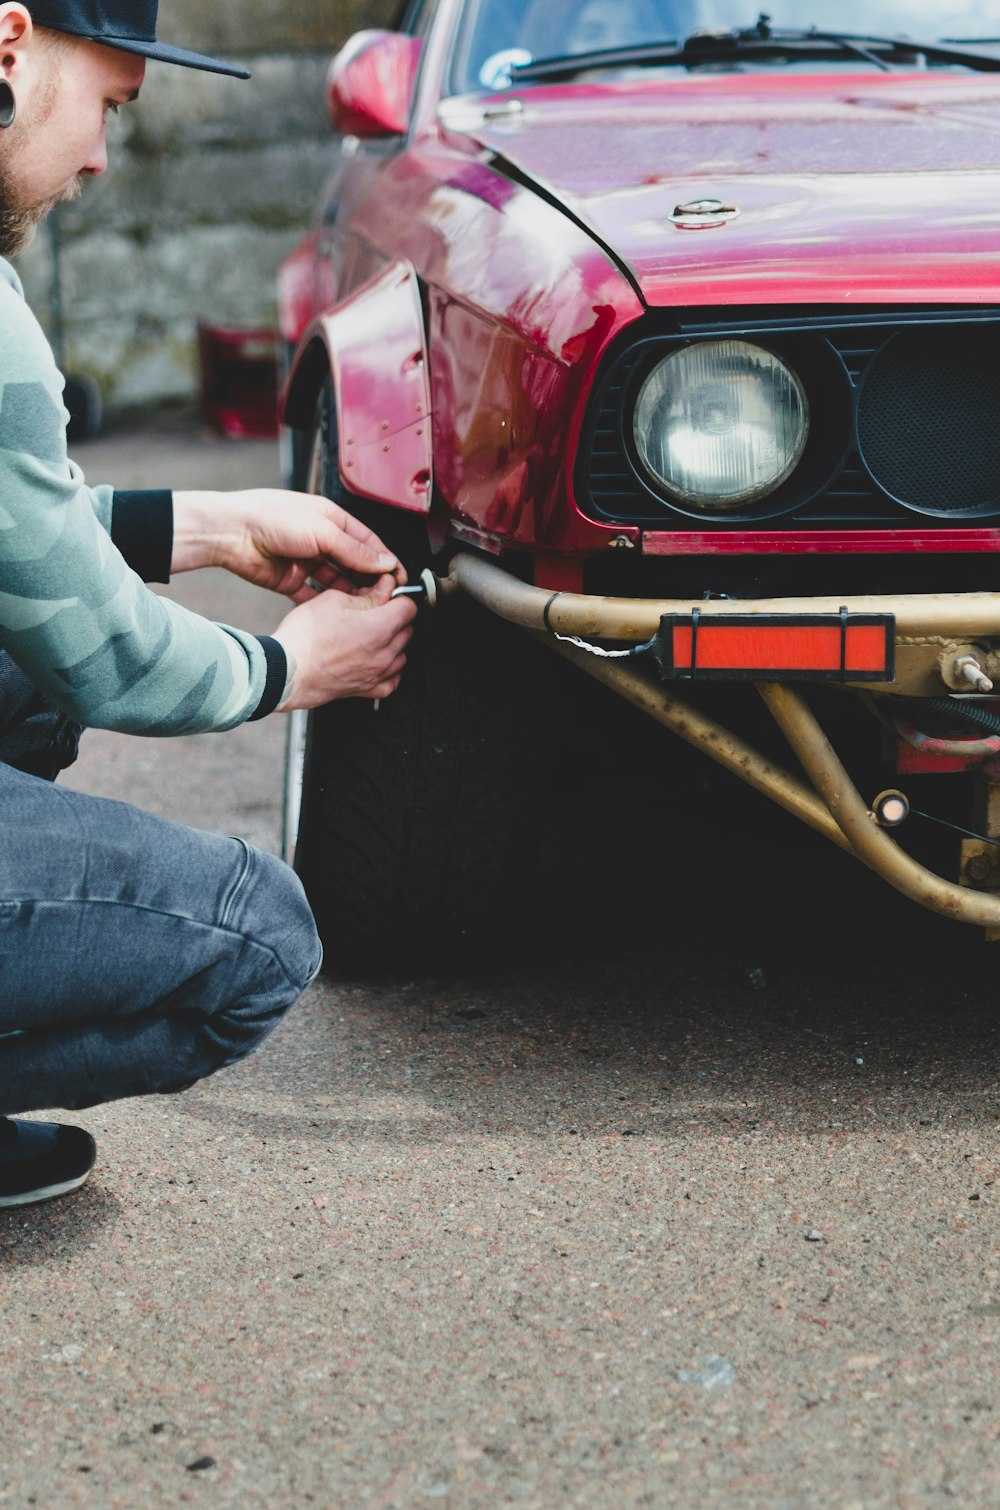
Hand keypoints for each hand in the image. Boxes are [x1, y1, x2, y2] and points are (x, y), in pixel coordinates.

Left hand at [171, 489, 406, 597]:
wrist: (229, 532)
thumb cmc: (272, 518)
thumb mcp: (322, 531)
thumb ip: (355, 550)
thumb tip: (385, 562)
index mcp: (332, 520)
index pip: (368, 544)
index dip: (386, 562)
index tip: (400, 580)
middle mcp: (320, 540)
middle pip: (354, 564)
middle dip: (370, 581)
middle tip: (385, 599)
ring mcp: (305, 561)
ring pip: (336, 582)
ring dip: (350, 595)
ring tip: (365, 610)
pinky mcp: (289, 580)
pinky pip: (312, 596)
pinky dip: (325, 606)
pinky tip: (338, 615)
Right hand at [273, 574, 417, 708]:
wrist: (285, 671)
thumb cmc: (303, 638)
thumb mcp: (333, 600)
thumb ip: (367, 594)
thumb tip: (386, 587)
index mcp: (378, 628)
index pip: (409, 607)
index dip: (398, 596)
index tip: (388, 594)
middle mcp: (383, 653)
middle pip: (407, 630)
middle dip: (395, 617)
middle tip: (374, 611)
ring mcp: (376, 674)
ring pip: (402, 655)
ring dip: (393, 643)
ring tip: (372, 635)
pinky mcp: (366, 690)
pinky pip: (392, 681)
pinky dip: (390, 671)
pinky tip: (377, 661)